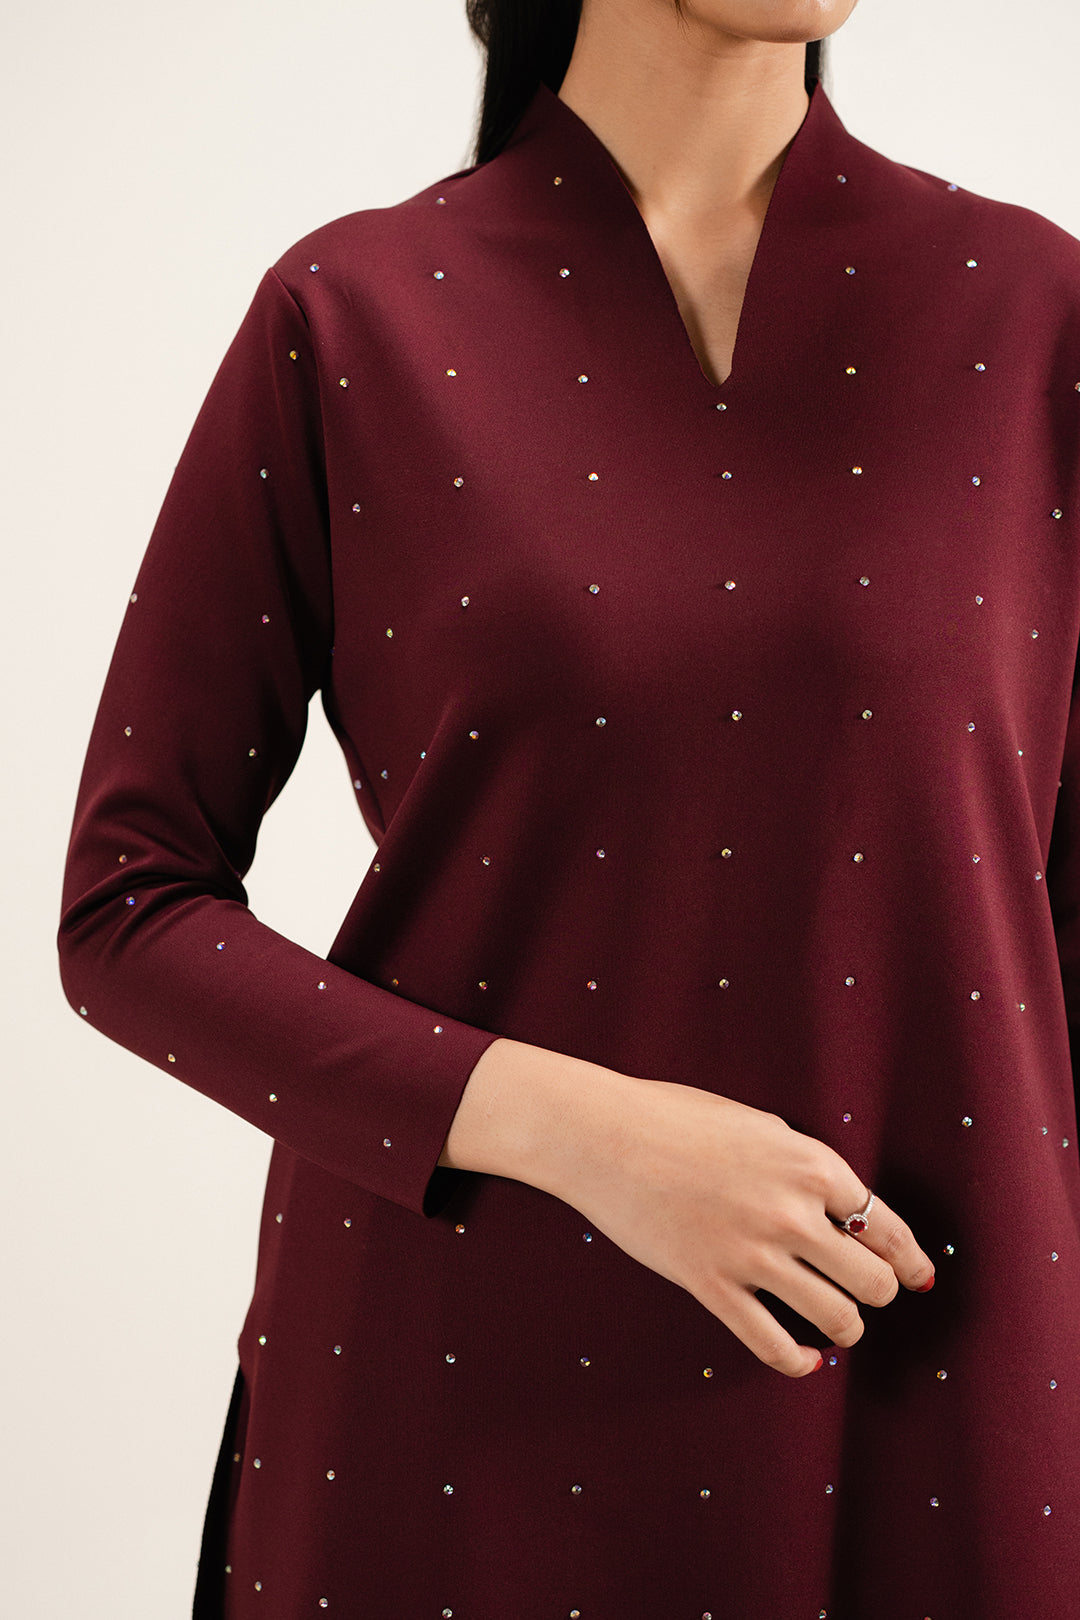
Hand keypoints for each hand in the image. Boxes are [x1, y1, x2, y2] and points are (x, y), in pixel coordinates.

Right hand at [550, 1074, 934, 1377]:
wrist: (604, 1135)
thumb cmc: (677, 1118)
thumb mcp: (759, 1126)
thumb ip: (804, 1167)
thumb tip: (842, 1211)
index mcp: (811, 1164)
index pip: (887, 1226)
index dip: (911, 1259)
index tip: (920, 1277)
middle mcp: (792, 1212)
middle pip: (873, 1280)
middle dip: (878, 1291)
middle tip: (865, 1291)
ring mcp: (752, 1253)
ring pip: (839, 1318)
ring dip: (847, 1327)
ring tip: (838, 1322)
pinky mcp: (712, 1285)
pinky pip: (774, 1344)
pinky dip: (800, 1361)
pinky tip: (806, 1358)